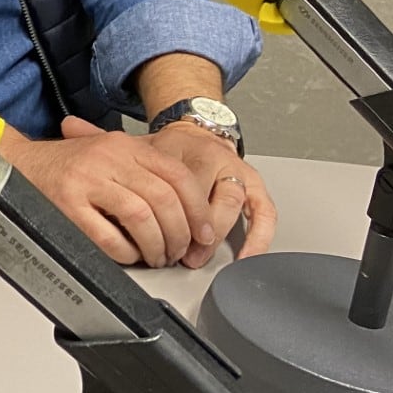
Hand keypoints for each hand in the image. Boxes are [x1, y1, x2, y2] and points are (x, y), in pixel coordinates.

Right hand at [1, 119, 222, 267]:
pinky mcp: (67, 204)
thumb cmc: (63, 165)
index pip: (178, 176)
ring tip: (155, 257)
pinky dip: (125, 253)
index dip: (197, 210)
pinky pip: (109, 237)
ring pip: (142, 217)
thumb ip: (144, 172)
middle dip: (179, 234)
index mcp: (123, 145)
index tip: (203, 233)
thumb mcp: (108, 154)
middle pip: (164, 199)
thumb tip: (187, 212)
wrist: (15, 163)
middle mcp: (108, 158)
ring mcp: (87, 180)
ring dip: (155, 245)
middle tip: (179, 252)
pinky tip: (127, 256)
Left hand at [143, 121, 275, 260]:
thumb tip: (126, 211)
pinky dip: (260, 238)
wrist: (195, 135)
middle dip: (197, 230)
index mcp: (192, 151)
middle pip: (211, 196)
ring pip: (235, 204)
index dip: (175, 214)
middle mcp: (221, 160)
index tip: (161, 236)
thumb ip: (143, 178)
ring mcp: (241, 173)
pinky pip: (266, 213)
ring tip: (202, 257)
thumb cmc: (171, 149)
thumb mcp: (151, 154)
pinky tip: (248, 256)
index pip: (186, 184)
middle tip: (181, 252)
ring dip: (219, 236)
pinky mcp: (256, 186)